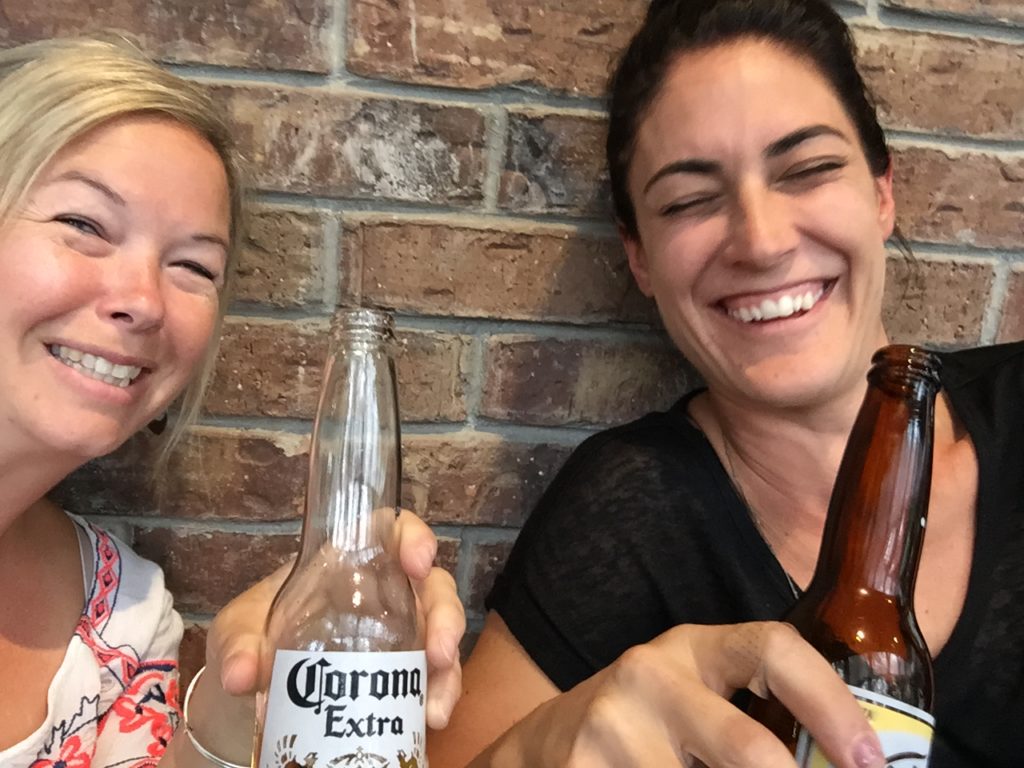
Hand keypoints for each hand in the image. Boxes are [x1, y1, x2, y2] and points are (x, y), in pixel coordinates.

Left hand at [185, 509, 464, 761]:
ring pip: (441, 632)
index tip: (417, 561)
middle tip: (438, 652)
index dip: (412, 536)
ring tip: (436, 702)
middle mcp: (382, 593)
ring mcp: (398, 634)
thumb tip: (242, 675)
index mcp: (344, 564)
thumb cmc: (249, 644)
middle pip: (432, 585)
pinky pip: (434, 677)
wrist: (249, 699)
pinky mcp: (401, 675)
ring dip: (449, 665)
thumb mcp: (235, 636)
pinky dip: (440, 695)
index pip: (389, 531)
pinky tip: (432, 718)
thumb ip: (237, 647)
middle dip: (445, 615)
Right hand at [479, 622, 883, 767]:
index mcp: (691, 647)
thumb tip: (856, 765)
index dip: (831, 703)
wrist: (544, 746)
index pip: (774, 649)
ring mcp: (610, 728)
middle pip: (749, 749)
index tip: (871, 762)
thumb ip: (755, 716)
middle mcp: (650, 676)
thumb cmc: (645, 724)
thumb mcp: (696, 698)